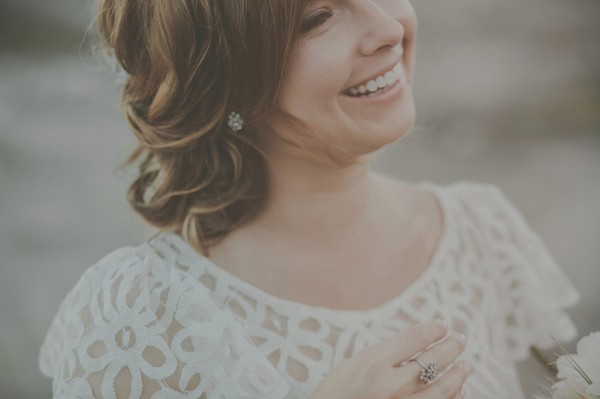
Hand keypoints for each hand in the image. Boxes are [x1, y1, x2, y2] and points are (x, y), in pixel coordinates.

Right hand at [308, 320, 469, 398]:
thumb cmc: (334, 395)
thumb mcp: (351, 365)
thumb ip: (381, 356)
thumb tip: (413, 347)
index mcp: (373, 362)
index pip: (414, 338)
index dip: (432, 330)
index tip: (442, 325)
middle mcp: (391, 383)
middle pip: (432, 360)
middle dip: (451, 347)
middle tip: (461, 339)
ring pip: (442, 386)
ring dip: (458, 373)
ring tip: (466, 364)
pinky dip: (453, 398)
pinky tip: (460, 390)